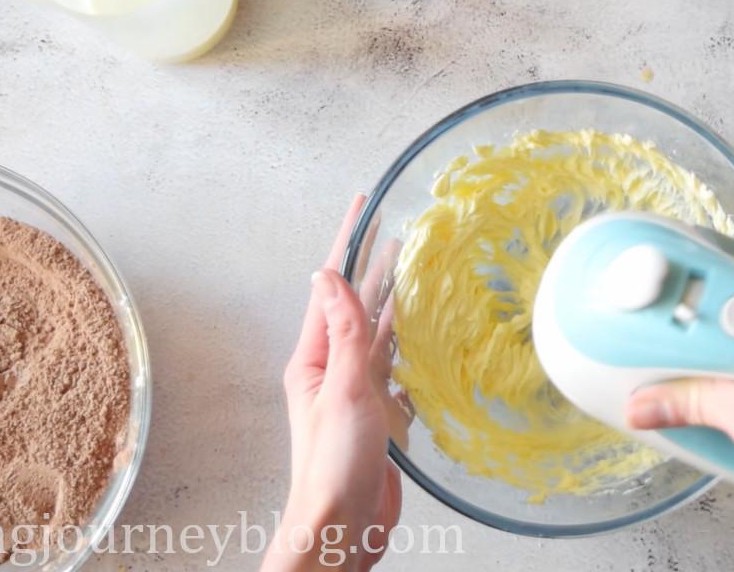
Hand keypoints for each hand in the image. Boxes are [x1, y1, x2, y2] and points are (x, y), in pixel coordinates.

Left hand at [263, 196, 406, 571]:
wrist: (343, 526)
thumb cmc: (334, 466)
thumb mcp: (342, 389)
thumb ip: (343, 332)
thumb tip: (327, 276)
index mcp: (313, 358)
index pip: (331, 286)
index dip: (348, 242)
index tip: (362, 206)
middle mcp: (332, 369)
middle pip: (356, 305)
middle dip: (374, 266)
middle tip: (395, 230)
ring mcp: (354, 391)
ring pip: (376, 334)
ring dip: (392, 300)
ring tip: (411, 269)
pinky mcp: (376, 414)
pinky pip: (392, 368)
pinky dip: (406, 345)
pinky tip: (419, 334)